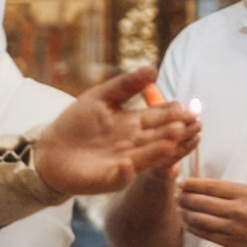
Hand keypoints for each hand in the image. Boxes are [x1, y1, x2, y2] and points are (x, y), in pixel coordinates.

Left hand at [33, 71, 198, 201]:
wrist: (51, 151)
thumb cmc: (77, 123)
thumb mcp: (101, 96)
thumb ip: (126, 84)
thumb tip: (153, 69)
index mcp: (134, 123)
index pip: (161, 117)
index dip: (176, 114)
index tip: (190, 109)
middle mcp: (135, 143)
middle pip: (161, 136)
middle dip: (178, 131)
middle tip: (194, 124)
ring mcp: (125, 162)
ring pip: (149, 155)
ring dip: (161, 148)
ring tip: (174, 138)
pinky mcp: (110, 178)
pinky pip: (121, 175)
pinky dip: (126, 170)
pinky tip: (131, 163)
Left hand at [175, 175, 246, 246]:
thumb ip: (231, 190)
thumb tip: (203, 187)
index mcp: (244, 194)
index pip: (211, 187)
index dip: (192, 184)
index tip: (181, 182)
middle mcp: (238, 211)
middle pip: (202, 203)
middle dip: (184, 198)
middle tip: (176, 194)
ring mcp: (234, 229)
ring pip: (201, 220)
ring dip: (186, 213)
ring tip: (179, 208)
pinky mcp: (232, 243)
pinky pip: (207, 235)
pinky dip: (194, 228)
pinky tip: (188, 223)